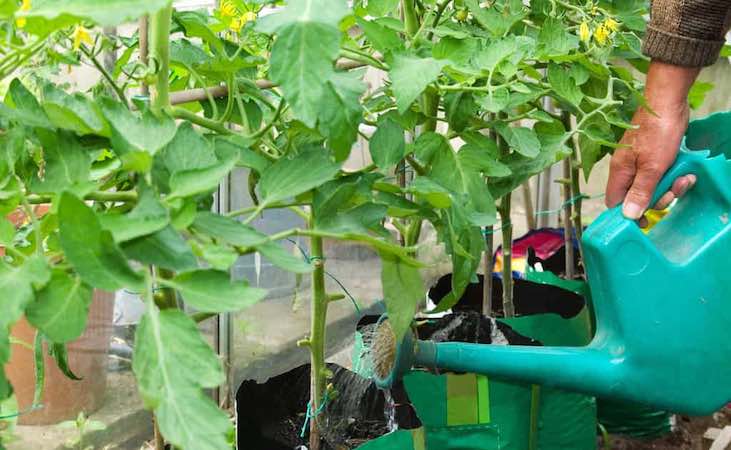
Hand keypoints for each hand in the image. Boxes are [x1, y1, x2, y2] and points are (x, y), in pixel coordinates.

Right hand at [605, 61, 699, 218]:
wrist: (668, 101)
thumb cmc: (657, 132)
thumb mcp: (652, 167)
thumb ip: (640, 192)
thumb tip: (628, 216)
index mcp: (620, 173)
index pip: (615, 203)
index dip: (628, 215)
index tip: (645, 222)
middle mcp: (627, 170)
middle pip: (638, 198)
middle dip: (659, 198)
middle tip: (674, 189)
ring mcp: (640, 163)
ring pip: (653, 187)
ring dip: (671, 187)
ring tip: (684, 177)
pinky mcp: (654, 157)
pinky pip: (661, 175)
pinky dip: (673, 176)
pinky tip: (684, 171)